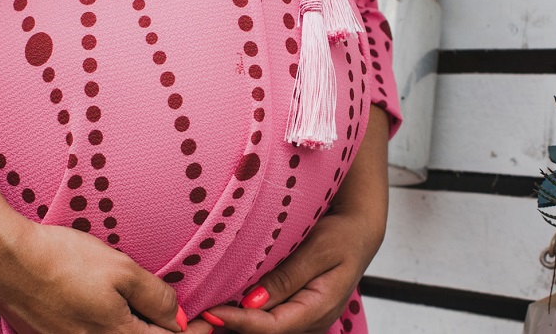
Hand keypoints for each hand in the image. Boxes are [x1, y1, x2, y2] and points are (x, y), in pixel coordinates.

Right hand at [0, 219, 201, 333]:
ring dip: (138, 330)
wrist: (5, 262)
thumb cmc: (63, 261)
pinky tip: (112, 310)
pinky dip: (112, 329)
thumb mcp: (122, 270)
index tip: (208, 324)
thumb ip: (155, 297)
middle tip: (182, 320)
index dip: (192, 333)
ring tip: (149, 313)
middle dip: (164, 333)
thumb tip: (177, 316)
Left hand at [202, 106, 390, 333]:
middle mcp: (312, 321)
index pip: (273, 326)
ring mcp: (304, 319)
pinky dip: (246, 316)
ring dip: (237, 323)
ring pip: (265, 330)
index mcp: (320, 308)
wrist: (359, 232)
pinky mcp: (295, 311)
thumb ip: (288, 276)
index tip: (211, 312)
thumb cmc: (342, 235)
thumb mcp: (319, 249)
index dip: (240, 322)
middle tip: (196, 316)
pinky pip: (268, 320)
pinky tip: (224, 305)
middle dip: (232, 326)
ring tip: (204, 311)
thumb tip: (253, 301)